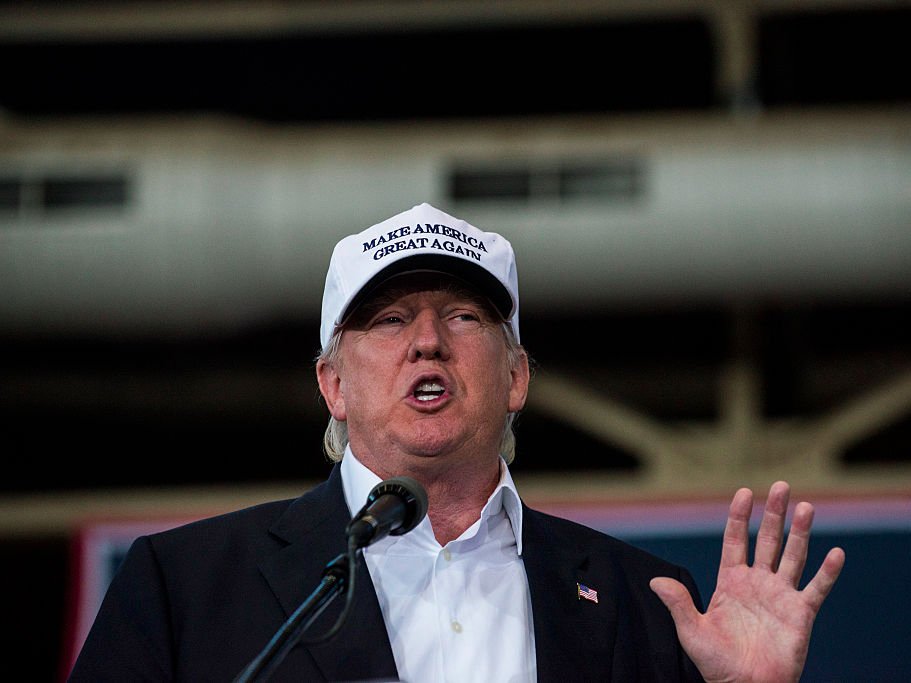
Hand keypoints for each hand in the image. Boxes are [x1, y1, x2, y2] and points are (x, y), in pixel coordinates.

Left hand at [650, 481, 844, 682]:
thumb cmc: (716, 663)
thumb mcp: (691, 631)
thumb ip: (678, 603)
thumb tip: (655, 580)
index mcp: (730, 582)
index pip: (736, 540)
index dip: (740, 516)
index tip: (744, 492)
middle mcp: (757, 583)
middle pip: (768, 540)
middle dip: (774, 513)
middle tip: (781, 485)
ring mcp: (780, 596)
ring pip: (793, 556)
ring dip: (801, 532)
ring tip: (807, 507)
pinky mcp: (800, 614)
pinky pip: (816, 589)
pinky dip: (827, 572)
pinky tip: (836, 553)